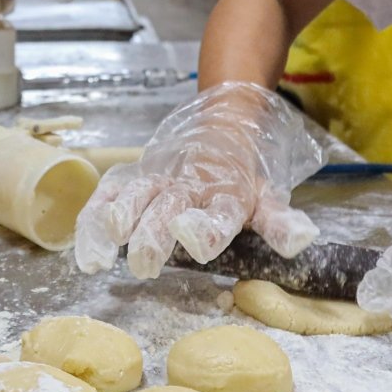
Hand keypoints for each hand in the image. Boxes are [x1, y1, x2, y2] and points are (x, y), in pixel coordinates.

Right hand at [73, 82, 325, 278]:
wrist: (222, 127)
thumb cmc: (243, 179)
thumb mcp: (268, 200)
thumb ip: (281, 225)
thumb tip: (305, 240)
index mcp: (226, 194)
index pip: (218, 213)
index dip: (207, 228)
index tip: (197, 243)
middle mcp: (189, 184)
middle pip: (167, 208)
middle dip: (153, 235)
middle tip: (144, 264)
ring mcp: (158, 178)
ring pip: (134, 196)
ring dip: (117, 222)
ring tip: (103, 254)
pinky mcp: (134, 177)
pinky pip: (109, 195)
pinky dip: (94, 220)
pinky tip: (86, 252)